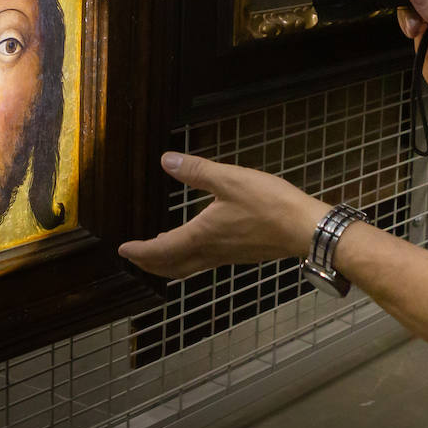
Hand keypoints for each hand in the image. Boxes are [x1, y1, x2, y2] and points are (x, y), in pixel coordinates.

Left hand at [119, 153, 329, 279]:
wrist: (305, 228)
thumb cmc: (269, 204)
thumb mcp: (230, 179)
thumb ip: (197, 171)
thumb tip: (165, 161)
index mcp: (201, 235)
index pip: (161, 250)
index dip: (139, 251)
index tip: (123, 250)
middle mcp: (211, 252)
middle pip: (172, 266)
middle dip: (150, 263)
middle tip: (134, 257)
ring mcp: (227, 256)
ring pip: (189, 266)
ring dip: (169, 262)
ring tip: (159, 252)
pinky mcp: (242, 254)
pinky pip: (206, 261)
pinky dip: (190, 257)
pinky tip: (198, 243)